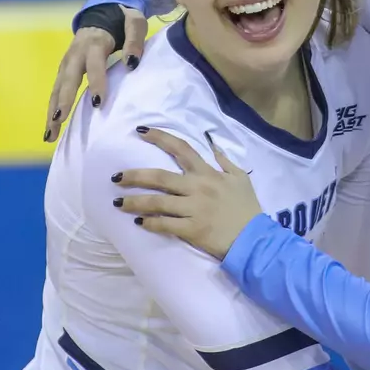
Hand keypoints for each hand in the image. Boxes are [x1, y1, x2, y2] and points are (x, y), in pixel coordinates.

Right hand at [46, 6, 147, 141]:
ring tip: (49, 135)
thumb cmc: (122, 20)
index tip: (99, 104)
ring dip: (51, 112)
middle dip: (62, 101)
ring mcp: (66, 64)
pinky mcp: (63, 72)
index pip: (94, 65)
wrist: (103, 12)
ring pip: (56, 89)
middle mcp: (75, 54)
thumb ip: (134, 41)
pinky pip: (56, 93)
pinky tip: (51, 130)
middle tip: (58, 121)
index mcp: (94, 43)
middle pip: (66, 79)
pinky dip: (52, 111)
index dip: (96, 82)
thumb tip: (131, 63)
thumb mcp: (134, 23)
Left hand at [114, 127, 261, 258]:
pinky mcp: (191, 230)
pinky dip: (150, 223)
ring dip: (135, 202)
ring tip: (118, 203)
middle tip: (116, 177)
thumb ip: (225, 161)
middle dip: (134, 176)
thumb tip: (212, 145)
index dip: (159, 137)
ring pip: (157, 202)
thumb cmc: (247, 208)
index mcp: (208, 173)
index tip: (140, 131)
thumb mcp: (241, 179)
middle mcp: (197, 187)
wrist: (254, 239)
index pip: (180, 148)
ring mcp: (193, 209)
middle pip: (159, 177)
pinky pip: (165, 225)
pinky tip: (140, 222)